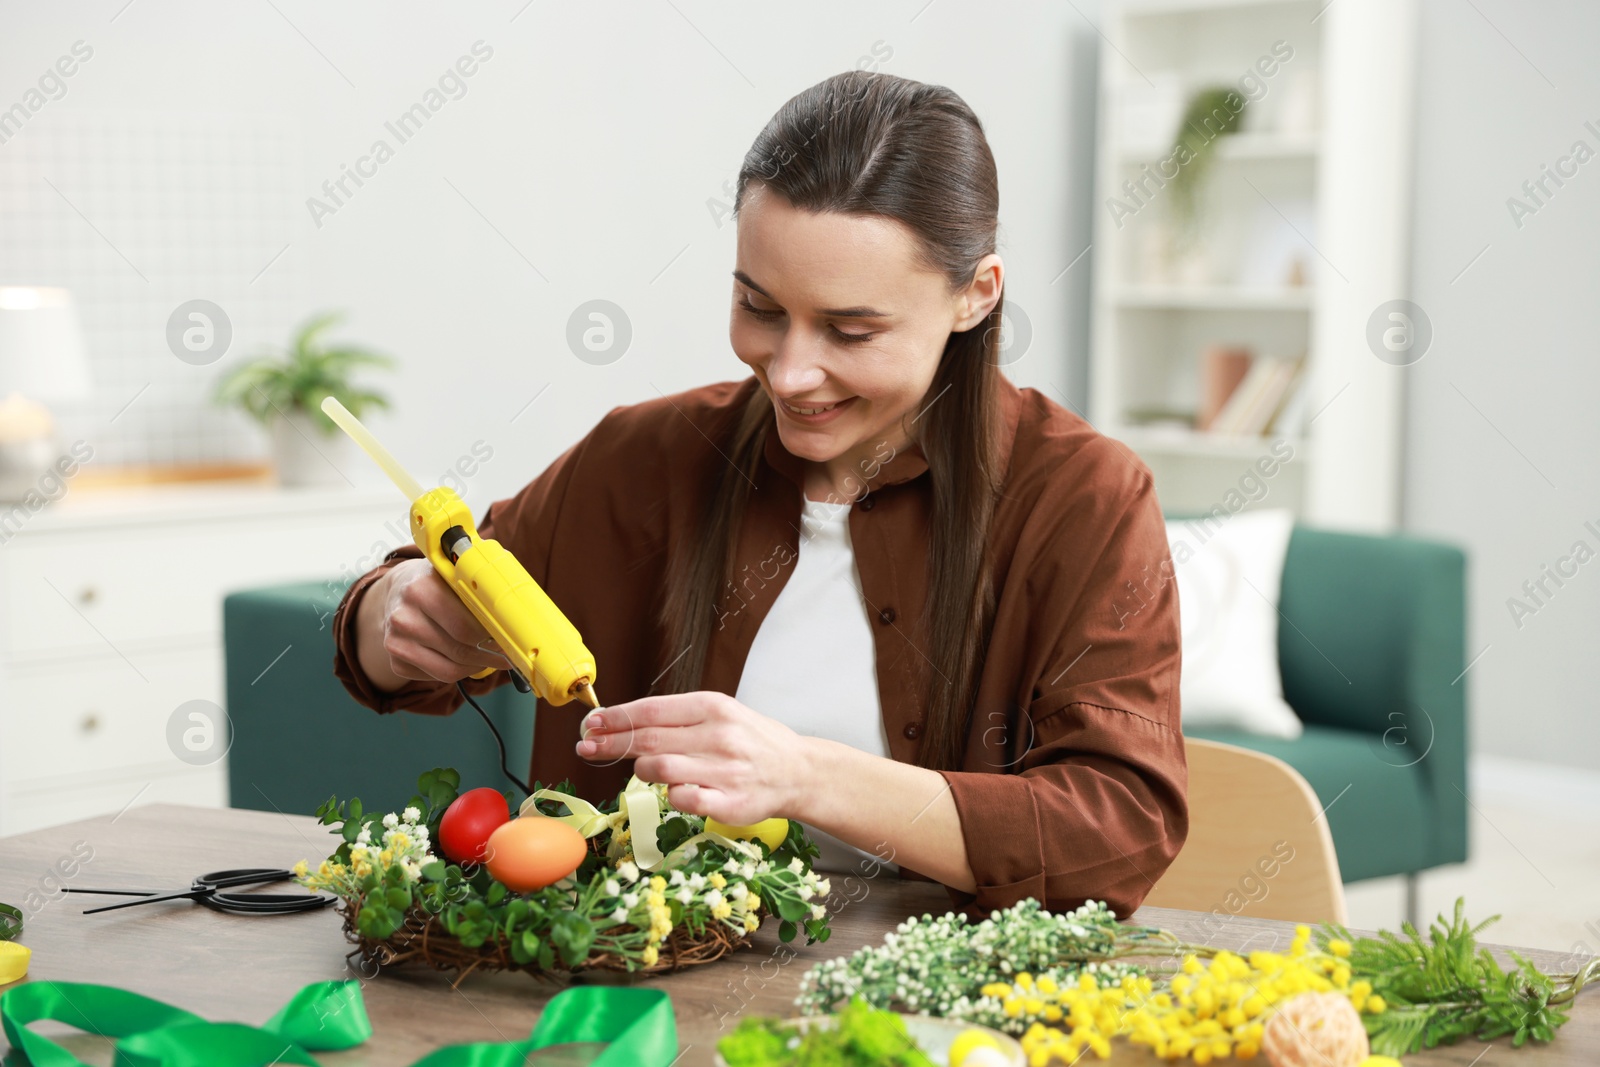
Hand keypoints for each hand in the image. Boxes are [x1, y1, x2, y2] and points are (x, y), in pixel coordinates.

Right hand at [357, 558, 507, 690]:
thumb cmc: (437, 581)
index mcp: (421, 589)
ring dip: (475, 667)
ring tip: (489, 658)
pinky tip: (464, 659)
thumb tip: (517, 611)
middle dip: (489, 656)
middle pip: (459, 651)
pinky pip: (437, 677)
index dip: (493, 638)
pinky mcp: (396, 662)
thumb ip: (481, 586)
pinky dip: (457, 671)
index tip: (510, 640)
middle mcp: (403, 617)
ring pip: (449, 671)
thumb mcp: (455, 573)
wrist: (398, 590)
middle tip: (507, 655)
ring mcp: (395, 642)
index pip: (465, 627)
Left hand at [574, 692, 805, 823]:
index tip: (592, 723)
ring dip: (641, 770)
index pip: (651, 710)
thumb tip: (624, 723)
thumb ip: (678, 718)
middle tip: (587, 746)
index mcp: (714, 707)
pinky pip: (682, 800)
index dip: (615, 718)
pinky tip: (674, 789)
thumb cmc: (753, 742)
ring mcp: (724, 771)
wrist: (798, 771)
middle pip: (648, 740)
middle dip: (610, 743)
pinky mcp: (728, 803)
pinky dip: (670, 795)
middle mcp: (719, 736)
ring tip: (644, 769)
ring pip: (659, 770)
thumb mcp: (721, 714)